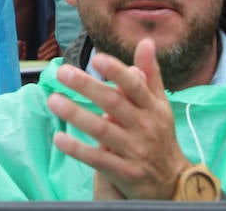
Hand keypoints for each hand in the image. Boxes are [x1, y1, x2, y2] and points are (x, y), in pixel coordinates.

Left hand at [47, 39, 189, 199]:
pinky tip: (59, 138)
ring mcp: (135, 151)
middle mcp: (145, 127)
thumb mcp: (160, 105)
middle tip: (62, 72)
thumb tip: (146, 41)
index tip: (97, 58)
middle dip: (87, 86)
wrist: (172, 183)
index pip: (135, 86)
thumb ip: (150, 74)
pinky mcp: (125, 173)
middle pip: (114, 104)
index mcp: (153, 108)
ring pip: (102, 131)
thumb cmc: (161, 135)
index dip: (117, 71)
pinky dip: (78, 149)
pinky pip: (98, 159)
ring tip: (53, 100)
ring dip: (76, 115)